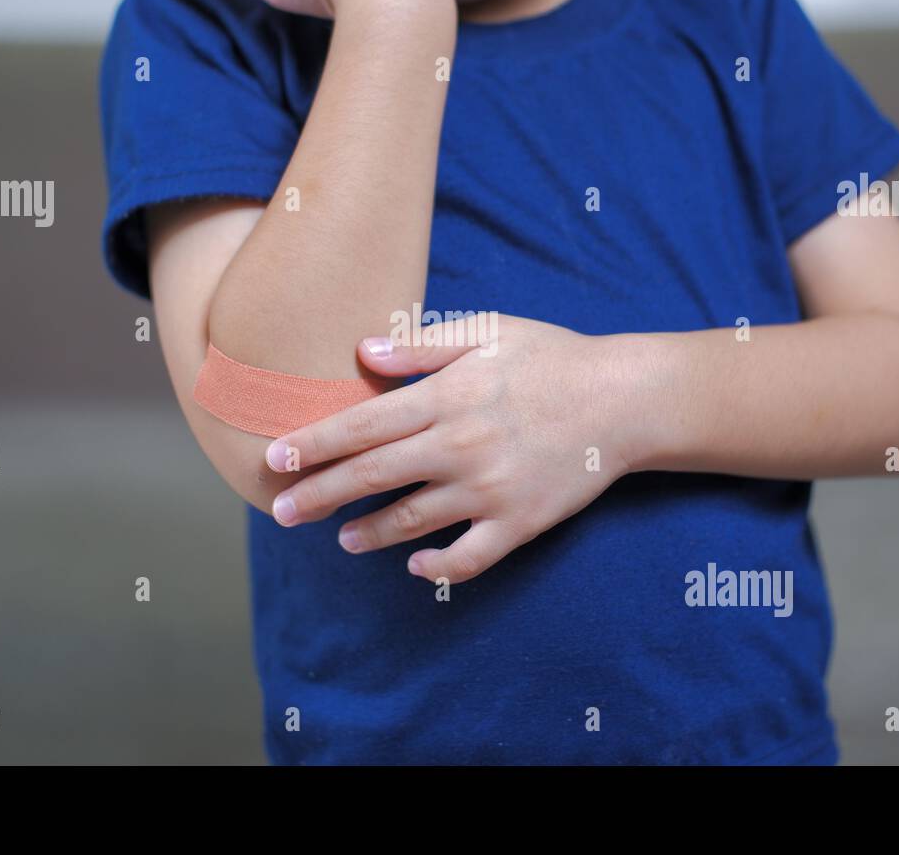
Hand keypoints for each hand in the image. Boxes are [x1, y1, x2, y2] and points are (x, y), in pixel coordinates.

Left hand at [264, 315, 636, 583]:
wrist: (625, 400)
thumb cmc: (552, 358)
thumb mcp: (488, 331)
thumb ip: (422, 345)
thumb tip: (362, 350)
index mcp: (446, 398)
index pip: (362, 426)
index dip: (313, 446)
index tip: (274, 461)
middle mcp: (460, 447)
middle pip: (371, 477)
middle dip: (319, 495)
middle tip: (281, 511)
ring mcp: (489, 490)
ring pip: (410, 521)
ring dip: (367, 533)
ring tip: (340, 538)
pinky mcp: (518, 523)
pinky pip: (467, 559)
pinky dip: (436, 568)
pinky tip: (415, 567)